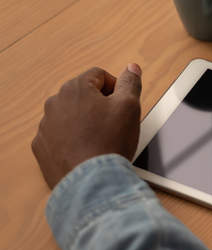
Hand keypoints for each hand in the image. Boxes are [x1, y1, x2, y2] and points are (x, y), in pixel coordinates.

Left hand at [32, 64, 142, 188]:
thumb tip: (131, 68)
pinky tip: (87, 150)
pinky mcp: (42, 147)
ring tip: (101, 139)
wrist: (92, 181)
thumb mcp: (130, 106)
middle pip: (82, 94)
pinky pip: (59, 136)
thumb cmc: (110, 142)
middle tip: (115, 122)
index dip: (116, 87)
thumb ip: (130, 83)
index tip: (123, 104)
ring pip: (70, 115)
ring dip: (85, 121)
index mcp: (76, 88)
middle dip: (99, 104)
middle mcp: (55, 103)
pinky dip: (72, 139)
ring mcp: (46, 126)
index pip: (98, 75)